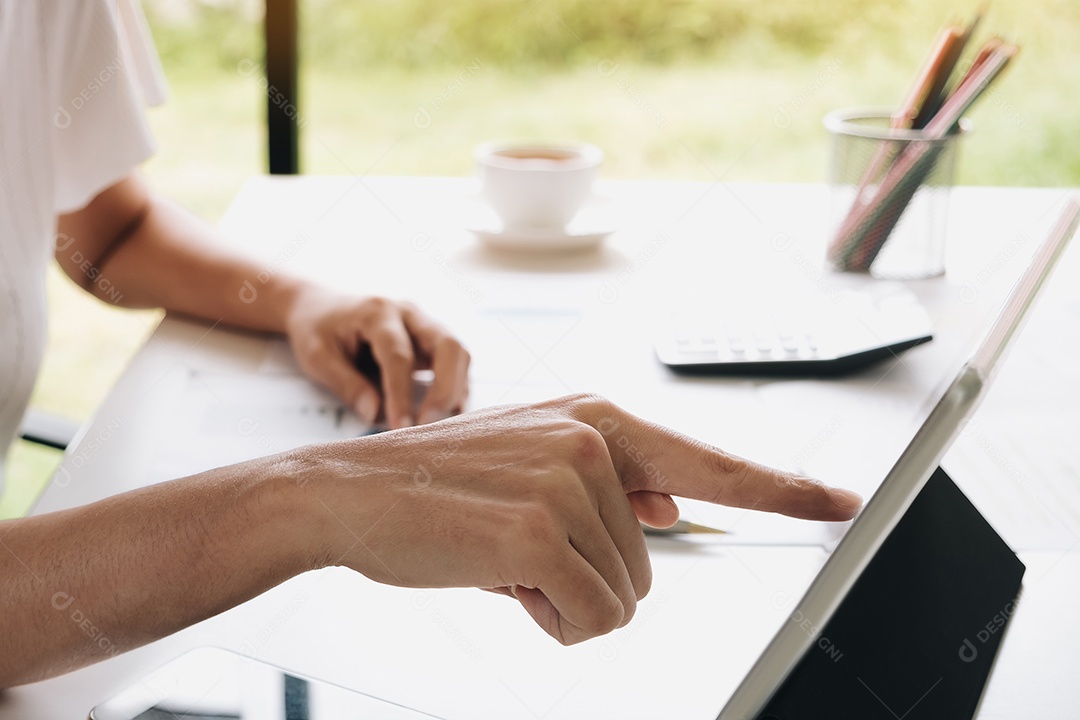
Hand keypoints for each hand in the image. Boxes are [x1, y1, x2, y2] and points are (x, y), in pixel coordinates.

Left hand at [284, 286, 469, 427]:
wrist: (320, 305)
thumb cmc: (317, 329)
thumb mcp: (317, 356)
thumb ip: (346, 384)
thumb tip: (375, 415)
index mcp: (377, 312)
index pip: (399, 355)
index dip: (402, 394)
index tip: (401, 428)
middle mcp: (409, 313)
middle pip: (448, 345)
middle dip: (445, 389)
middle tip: (428, 425)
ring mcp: (424, 324)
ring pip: (459, 353)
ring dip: (455, 390)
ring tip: (438, 425)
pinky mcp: (431, 340)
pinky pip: (455, 362)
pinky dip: (454, 388)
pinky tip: (442, 414)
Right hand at [310, 394, 861, 644]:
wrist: (347, 492)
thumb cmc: (440, 488)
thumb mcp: (534, 466)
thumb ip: (614, 488)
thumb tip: (672, 511)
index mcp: (598, 421)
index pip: (708, 462)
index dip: (780, 488)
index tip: (840, 502)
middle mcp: (594, 441)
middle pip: (652, 566)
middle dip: (588, 579)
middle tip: (518, 550)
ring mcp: (569, 482)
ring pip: (623, 600)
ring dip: (563, 600)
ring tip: (501, 557)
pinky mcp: (539, 530)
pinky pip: (588, 618)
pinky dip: (549, 620)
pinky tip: (498, 581)